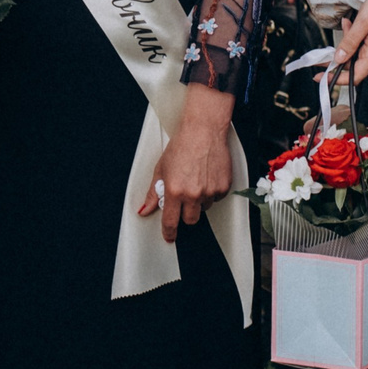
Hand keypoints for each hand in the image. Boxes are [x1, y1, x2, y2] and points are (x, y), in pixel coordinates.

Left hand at [137, 83, 237, 241]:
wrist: (203, 131)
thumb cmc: (181, 146)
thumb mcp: (161, 169)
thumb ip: (152, 193)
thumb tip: (144, 211)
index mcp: (174, 191)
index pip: (170, 221)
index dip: (169, 232)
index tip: (169, 237)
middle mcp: (192, 194)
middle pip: (190, 220)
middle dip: (186, 214)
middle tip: (184, 199)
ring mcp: (210, 191)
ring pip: (204, 208)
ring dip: (199, 200)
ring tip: (196, 179)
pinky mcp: (224, 186)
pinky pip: (216, 198)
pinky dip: (212, 191)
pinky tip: (207, 175)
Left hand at [330, 0, 367, 81]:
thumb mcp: (363, 22)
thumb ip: (349, 42)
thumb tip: (338, 58)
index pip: (354, 76)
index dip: (336, 78)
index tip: (321, 77)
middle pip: (355, 65)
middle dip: (342, 52)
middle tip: (336, 36)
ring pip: (361, 56)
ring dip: (351, 44)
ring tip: (349, 24)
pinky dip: (360, 42)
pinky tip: (357, 28)